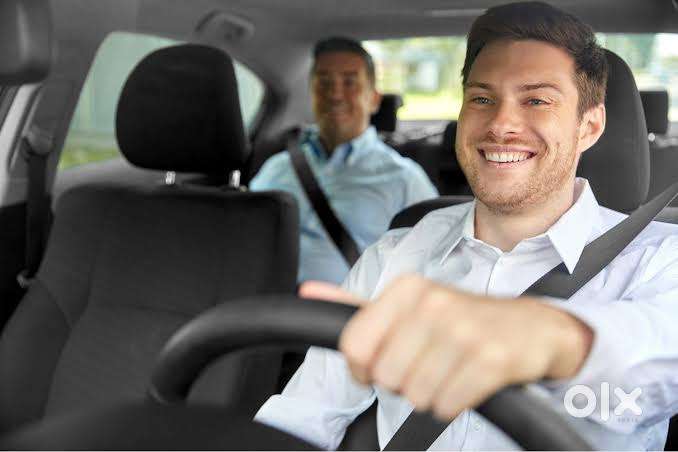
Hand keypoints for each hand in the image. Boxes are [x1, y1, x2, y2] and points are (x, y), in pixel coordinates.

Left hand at [299, 275, 592, 420]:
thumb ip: (356, 303)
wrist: (534, 328)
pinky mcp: (491, 359)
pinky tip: (467, 382)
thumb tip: (307, 291)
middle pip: (385, 377)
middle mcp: (433, 304)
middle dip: (402, 382)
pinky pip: (447, 406)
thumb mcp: (408, 304)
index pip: (354, 345)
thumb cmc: (462, 319)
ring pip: (415, 395)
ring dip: (430, 394)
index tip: (380, 367)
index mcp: (407, 289)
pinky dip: (454, 402)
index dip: (363, 368)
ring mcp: (464, 331)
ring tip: (449, 371)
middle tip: (427, 365)